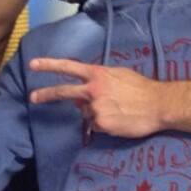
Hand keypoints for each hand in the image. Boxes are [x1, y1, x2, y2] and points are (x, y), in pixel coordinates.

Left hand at [29, 57, 163, 137]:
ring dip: (96, 113)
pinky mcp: (102, 124)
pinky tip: (118, 120)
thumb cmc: (140, 87)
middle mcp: (93, 90)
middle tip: (33, 97)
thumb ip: (98, 82)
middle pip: (64, 92)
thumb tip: (79, 97)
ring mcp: (96, 108)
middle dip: (46, 94)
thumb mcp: (118, 76)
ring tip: (117, 110)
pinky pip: (96, 126)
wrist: (158, 104)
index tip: (33, 65)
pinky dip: (104, 125)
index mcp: (97, 74)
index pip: (69, 67)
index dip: (50, 65)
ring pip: (86, 113)